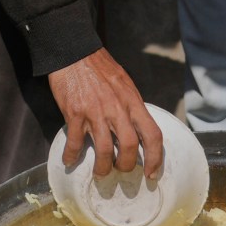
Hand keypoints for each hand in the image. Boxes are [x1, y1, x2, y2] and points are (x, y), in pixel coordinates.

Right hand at [47, 49, 163, 178]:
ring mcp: (95, 112)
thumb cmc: (100, 67)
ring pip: (105, 151)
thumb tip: (136, 127)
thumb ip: (131, 106)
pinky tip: (69, 160)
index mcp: (133, 102)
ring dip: (103, 167)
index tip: (152, 173)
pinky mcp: (75, 113)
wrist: (74, 52)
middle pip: (130, 147)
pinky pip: (75, 142)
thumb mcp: (125, 84)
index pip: (153, 134)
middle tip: (121, 170)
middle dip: (127, 166)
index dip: (156, 158)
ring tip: (100, 172)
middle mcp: (117, 109)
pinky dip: (71, 155)